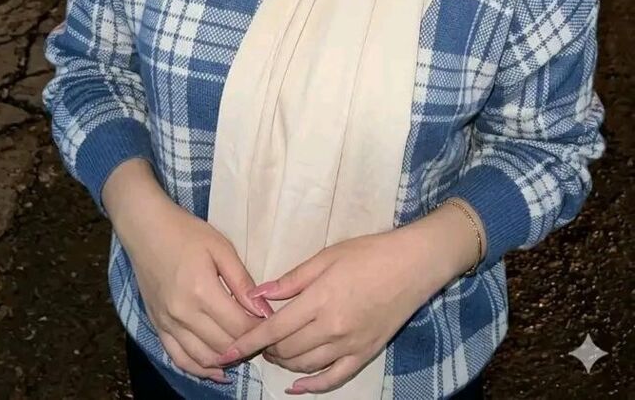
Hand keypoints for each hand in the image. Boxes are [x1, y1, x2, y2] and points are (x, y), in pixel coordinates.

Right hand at [102, 160, 271, 382]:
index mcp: (202, 291)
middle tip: (262, 338)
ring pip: (204, 358)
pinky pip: (179, 358)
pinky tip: (217, 370)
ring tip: (244, 350)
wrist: (145, 229)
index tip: (273, 325)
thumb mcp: (220, 247)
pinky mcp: (158, 327)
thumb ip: (242, 281)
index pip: (239, 326)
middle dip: (248, 345)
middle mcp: (183, 314)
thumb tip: (263, 310)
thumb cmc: (186, 232)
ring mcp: (168, 324)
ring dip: (227, 360)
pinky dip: (200, 369)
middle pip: (224, 345)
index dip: (260, 330)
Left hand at [217, 228, 434, 393]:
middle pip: (287, 350)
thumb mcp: (326, 256)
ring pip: (306, 366)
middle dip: (265, 349)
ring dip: (284, 363)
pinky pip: (333, 379)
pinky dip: (312, 386)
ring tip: (275, 352)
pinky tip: (297, 386)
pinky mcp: (364, 354)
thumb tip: (259, 294)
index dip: (247, 341)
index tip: (227, 351)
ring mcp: (349, 345)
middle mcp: (332, 328)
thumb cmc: (368, 253)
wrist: (413, 265)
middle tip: (257, 338)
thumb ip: (292, 280)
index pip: (274, 329)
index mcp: (319, 300)